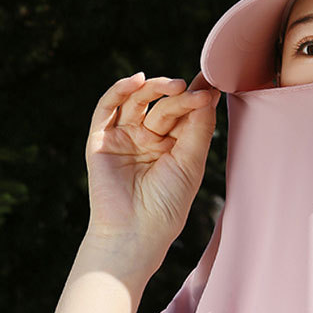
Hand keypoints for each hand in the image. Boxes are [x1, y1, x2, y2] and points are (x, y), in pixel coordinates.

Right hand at [85, 71, 219, 269]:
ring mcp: (125, 138)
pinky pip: (108, 108)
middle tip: (199, 93)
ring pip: (138, 102)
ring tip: (176, 85)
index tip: (211, 83)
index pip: (185, 114)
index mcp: (174, 147)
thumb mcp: (191, 163)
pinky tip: (137, 81)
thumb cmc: (168, 204)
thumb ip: (199, 128)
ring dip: (156, 88)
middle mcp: (149, 139)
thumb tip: (207, 94)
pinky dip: (120, 91)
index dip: (196, 97)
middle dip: (182, 98)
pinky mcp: (100, 139)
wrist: (137, 231)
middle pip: (165, 107)